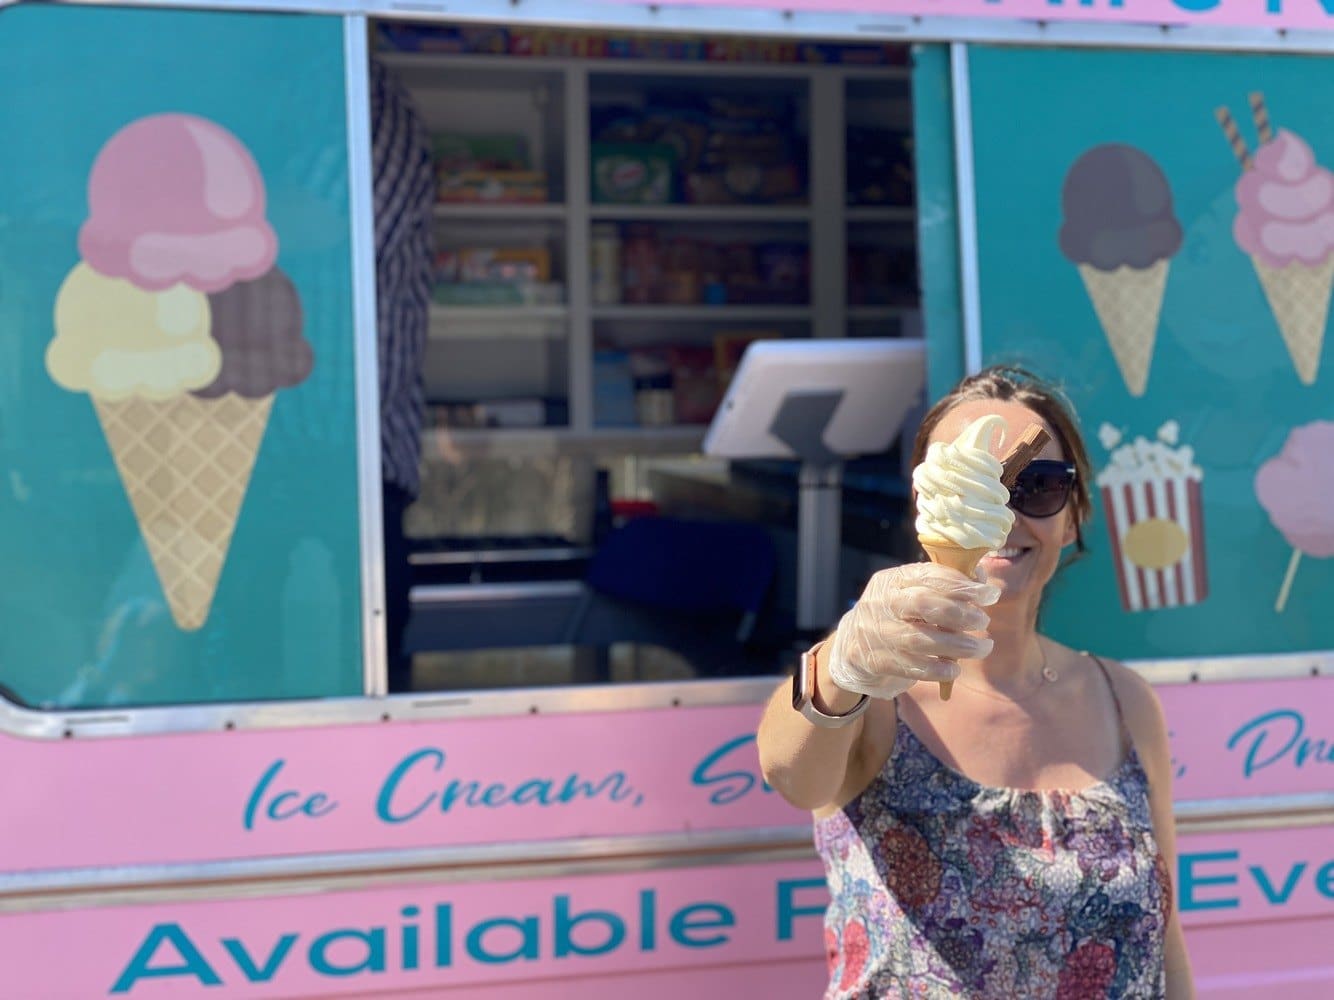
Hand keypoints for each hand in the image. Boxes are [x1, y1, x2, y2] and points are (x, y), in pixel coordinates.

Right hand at [827, 562, 998, 699]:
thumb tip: (979, 580)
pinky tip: (954, 669)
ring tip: (982, 647)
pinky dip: (938, 669)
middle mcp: (880, 602)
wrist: (851, 646)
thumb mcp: (909, 593)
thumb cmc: (894, 616)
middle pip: (922, 604)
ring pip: (919, 638)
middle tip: (984, 621)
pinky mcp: (875, 660)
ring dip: (957, 645)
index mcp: (892, 579)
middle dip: (960, 613)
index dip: (962, 585)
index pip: (928, 576)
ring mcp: (875, 632)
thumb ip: (941, 586)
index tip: (990, 595)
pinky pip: (911, 667)